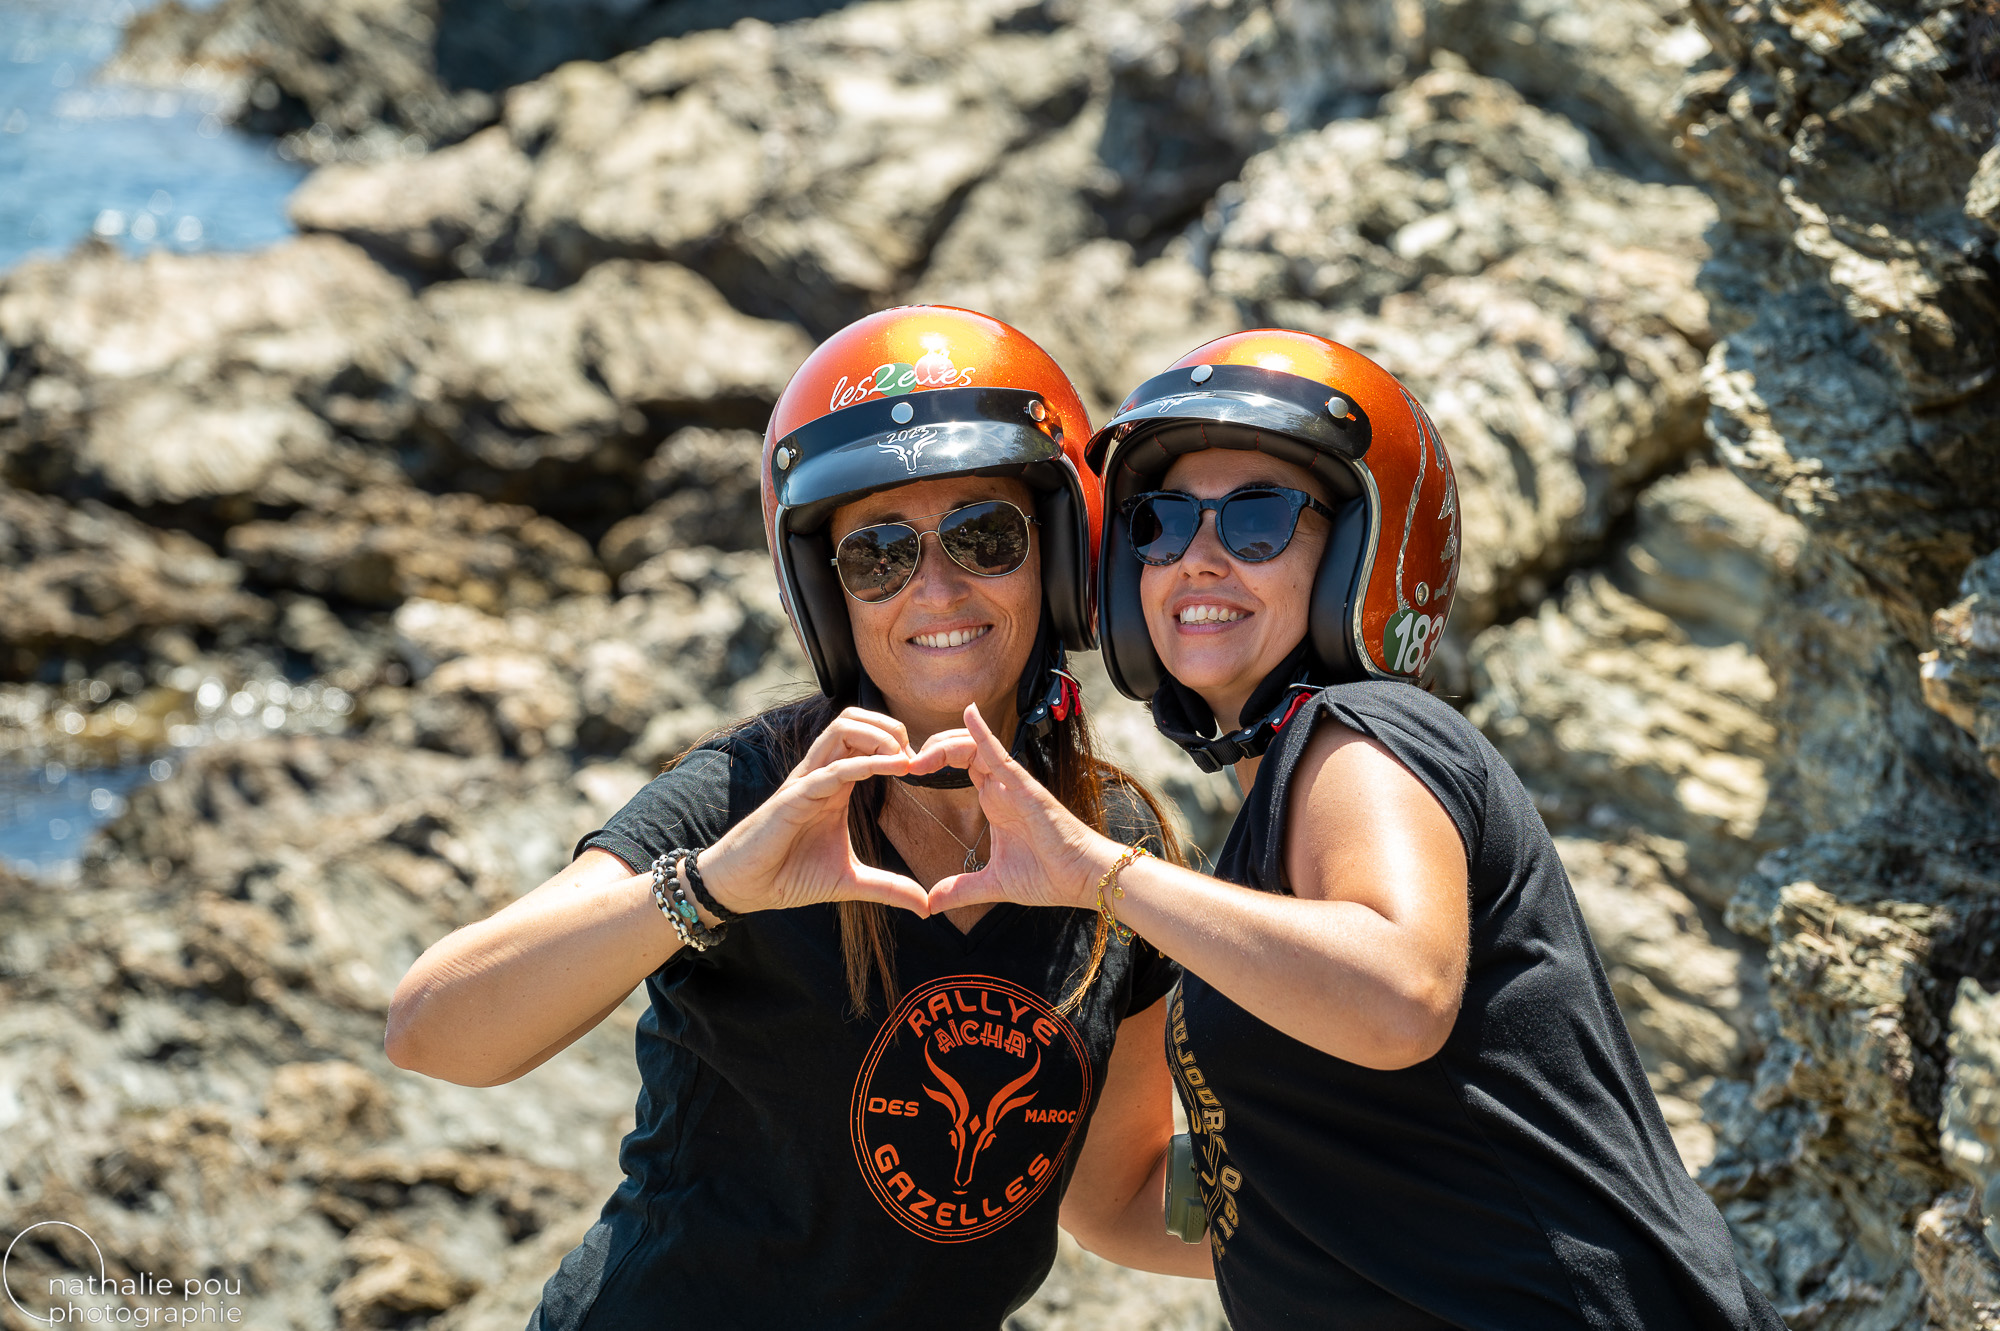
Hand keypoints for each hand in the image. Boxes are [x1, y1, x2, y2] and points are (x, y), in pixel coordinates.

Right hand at [698, 708, 936, 916]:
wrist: (747, 888)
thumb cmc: (790, 876)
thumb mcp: (850, 881)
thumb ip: (889, 888)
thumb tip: (926, 906)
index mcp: (835, 784)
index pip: (866, 739)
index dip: (899, 744)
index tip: (925, 769)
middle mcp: (821, 774)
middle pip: (855, 720)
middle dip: (891, 727)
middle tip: (917, 758)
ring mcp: (807, 782)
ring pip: (842, 729)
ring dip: (879, 736)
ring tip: (905, 759)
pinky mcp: (794, 798)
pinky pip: (831, 769)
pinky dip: (864, 763)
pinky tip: (894, 768)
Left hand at [923, 704, 1119, 915]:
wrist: (1080, 879)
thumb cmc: (1048, 876)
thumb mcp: (992, 884)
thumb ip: (960, 889)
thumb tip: (930, 905)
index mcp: (994, 801)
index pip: (959, 765)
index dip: (932, 761)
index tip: (907, 770)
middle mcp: (1002, 786)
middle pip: (961, 749)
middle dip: (932, 748)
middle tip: (906, 762)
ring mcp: (1013, 784)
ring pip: (974, 747)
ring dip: (945, 744)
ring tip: (921, 756)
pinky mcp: (1024, 787)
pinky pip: (1000, 754)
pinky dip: (983, 733)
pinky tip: (969, 713)